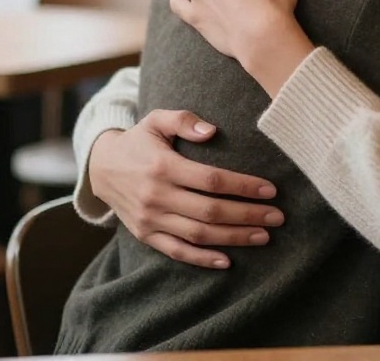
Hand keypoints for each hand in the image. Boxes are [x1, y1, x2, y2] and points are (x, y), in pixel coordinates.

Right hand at [87, 109, 284, 267]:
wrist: (102, 168)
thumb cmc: (139, 140)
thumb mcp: (157, 119)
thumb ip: (184, 121)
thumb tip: (212, 131)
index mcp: (163, 167)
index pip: (212, 180)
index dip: (243, 186)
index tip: (271, 189)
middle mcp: (157, 196)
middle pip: (210, 212)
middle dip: (247, 215)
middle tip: (277, 217)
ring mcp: (150, 220)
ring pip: (198, 235)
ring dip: (234, 238)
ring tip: (263, 236)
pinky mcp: (146, 235)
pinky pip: (177, 252)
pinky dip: (203, 259)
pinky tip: (228, 260)